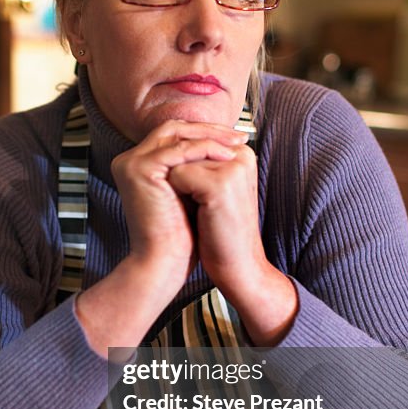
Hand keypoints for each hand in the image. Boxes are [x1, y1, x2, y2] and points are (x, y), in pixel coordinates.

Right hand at [111, 120, 244, 294]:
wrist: (164, 261)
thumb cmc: (180, 234)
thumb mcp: (190, 191)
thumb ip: (196, 166)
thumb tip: (223, 143)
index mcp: (138, 164)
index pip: (174, 135)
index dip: (205, 133)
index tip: (235, 139)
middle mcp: (129, 160)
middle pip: (174, 129)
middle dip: (209, 130)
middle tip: (239, 136)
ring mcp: (130, 162)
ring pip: (176, 134)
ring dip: (210, 136)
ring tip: (237, 144)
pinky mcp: (137, 169)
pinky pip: (177, 150)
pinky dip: (204, 149)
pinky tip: (226, 155)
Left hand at [167, 136, 298, 344]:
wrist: (239, 267)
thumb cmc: (222, 231)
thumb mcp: (212, 191)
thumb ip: (199, 165)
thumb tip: (165, 146)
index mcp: (242, 153)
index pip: (194, 142)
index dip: (183, 167)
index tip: (193, 193)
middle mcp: (241, 154)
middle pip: (185, 149)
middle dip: (179, 174)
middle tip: (192, 203)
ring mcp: (231, 167)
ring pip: (179, 161)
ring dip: (177, 185)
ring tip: (199, 210)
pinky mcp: (219, 184)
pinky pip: (177, 175)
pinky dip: (176, 194)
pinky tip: (195, 214)